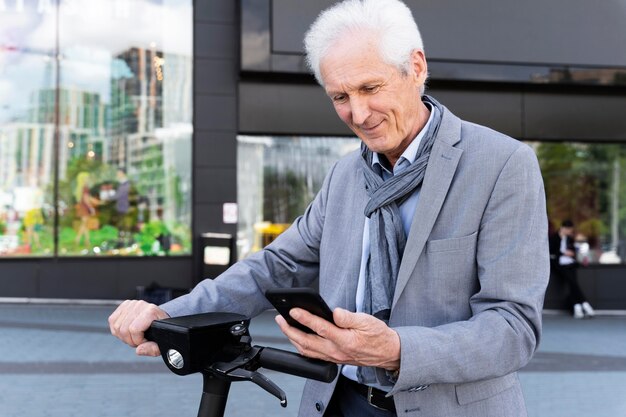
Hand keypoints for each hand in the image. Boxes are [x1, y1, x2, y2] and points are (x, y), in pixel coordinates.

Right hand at [108, 300, 168, 356]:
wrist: (159, 318)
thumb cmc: (161, 330)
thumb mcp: (162, 342)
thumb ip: (153, 348)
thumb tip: (139, 350)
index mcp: (151, 311)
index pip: (134, 329)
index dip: (137, 340)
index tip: (144, 341)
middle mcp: (140, 305)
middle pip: (124, 329)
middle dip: (130, 340)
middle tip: (138, 340)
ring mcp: (131, 304)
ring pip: (117, 326)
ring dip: (123, 336)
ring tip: (134, 336)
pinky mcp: (123, 305)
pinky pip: (112, 321)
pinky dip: (117, 330)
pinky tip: (128, 331)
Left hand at [275, 307, 399, 370]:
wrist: (387, 352)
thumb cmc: (378, 335)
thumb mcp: (367, 321)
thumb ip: (349, 317)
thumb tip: (334, 312)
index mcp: (345, 340)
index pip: (320, 328)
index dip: (305, 318)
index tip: (294, 310)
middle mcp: (337, 351)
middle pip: (307, 342)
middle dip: (290, 330)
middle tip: (280, 319)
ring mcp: (334, 357)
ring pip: (307, 350)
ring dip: (292, 339)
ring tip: (285, 326)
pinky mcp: (333, 359)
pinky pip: (313, 355)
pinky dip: (301, 347)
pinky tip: (297, 339)